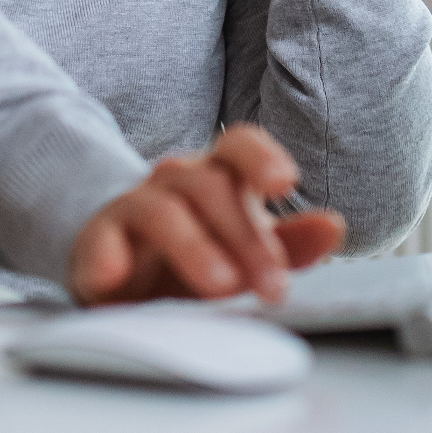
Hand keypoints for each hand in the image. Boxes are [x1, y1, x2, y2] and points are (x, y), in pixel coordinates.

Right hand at [69, 123, 346, 305]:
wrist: (122, 267)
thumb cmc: (197, 253)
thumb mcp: (244, 251)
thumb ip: (290, 243)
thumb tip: (333, 226)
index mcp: (217, 176)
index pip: (238, 146)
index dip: (261, 158)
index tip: (284, 184)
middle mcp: (176, 181)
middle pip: (210, 186)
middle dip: (247, 237)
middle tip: (273, 286)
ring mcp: (133, 207)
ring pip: (162, 210)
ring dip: (194, 247)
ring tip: (221, 285)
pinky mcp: (97, 242)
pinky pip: (101, 242)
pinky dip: (106, 258)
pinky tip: (113, 278)